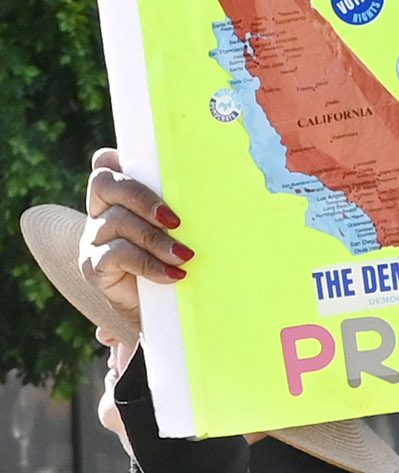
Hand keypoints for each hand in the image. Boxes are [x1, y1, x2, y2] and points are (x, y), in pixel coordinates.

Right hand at [82, 149, 186, 331]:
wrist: (166, 314)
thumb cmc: (184, 265)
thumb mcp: (191, 233)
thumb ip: (194, 209)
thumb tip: (230, 184)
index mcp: (122, 196)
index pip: (107, 164)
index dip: (119, 158)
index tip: (154, 166)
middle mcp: (103, 211)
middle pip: (106, 183)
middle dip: (142, 197)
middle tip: (176, 221)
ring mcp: (95, 238)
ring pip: (116, 221)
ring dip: (154, 239)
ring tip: (184, 257)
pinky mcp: (93, 266)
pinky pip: (114, 255)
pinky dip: (147, 264)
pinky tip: (172, 275)